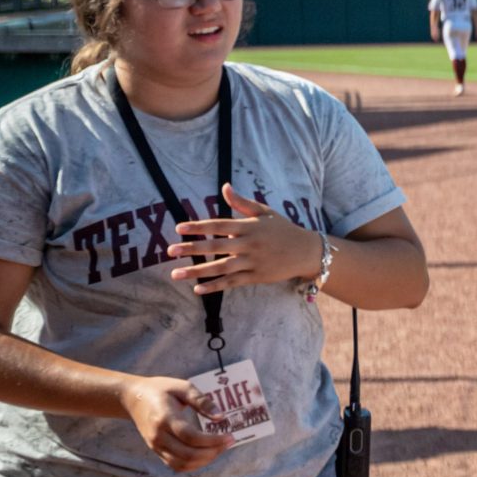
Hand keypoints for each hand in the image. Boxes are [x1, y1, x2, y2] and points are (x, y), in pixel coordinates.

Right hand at [121, 375, 229, 471]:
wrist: (133, 398)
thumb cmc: (160, 389)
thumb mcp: (183, 387)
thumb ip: (202, 401)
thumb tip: (220, 416)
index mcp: (165, 418)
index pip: (191, 437)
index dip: (213, 440)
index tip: (230, 436)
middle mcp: (158, 436)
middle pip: (188, 454)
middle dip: (213, 452)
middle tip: (229, 442)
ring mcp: (156, 446)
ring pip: (182, 464)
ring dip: (204, 461)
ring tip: (220, 448)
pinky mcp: (156, 450)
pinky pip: (175, 465)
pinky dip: (193, 464)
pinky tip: (206, 454)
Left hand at [165, 183, 323, 295]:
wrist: (307, 251)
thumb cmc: (283, 230)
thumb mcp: (265, 213)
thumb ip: (242, 203)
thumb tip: (224, 187)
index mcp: (249, 226)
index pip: (219, 225)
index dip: (199, 227)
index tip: (179, 228)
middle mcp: (249, 244)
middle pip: (216, 246)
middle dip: (192, 248)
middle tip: (170, 250)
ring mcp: (253, 261)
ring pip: (221, 267)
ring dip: (197, 271)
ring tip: (175, 274)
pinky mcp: (256, 276)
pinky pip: (232, 282)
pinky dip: (215, 286)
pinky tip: (198, 289)